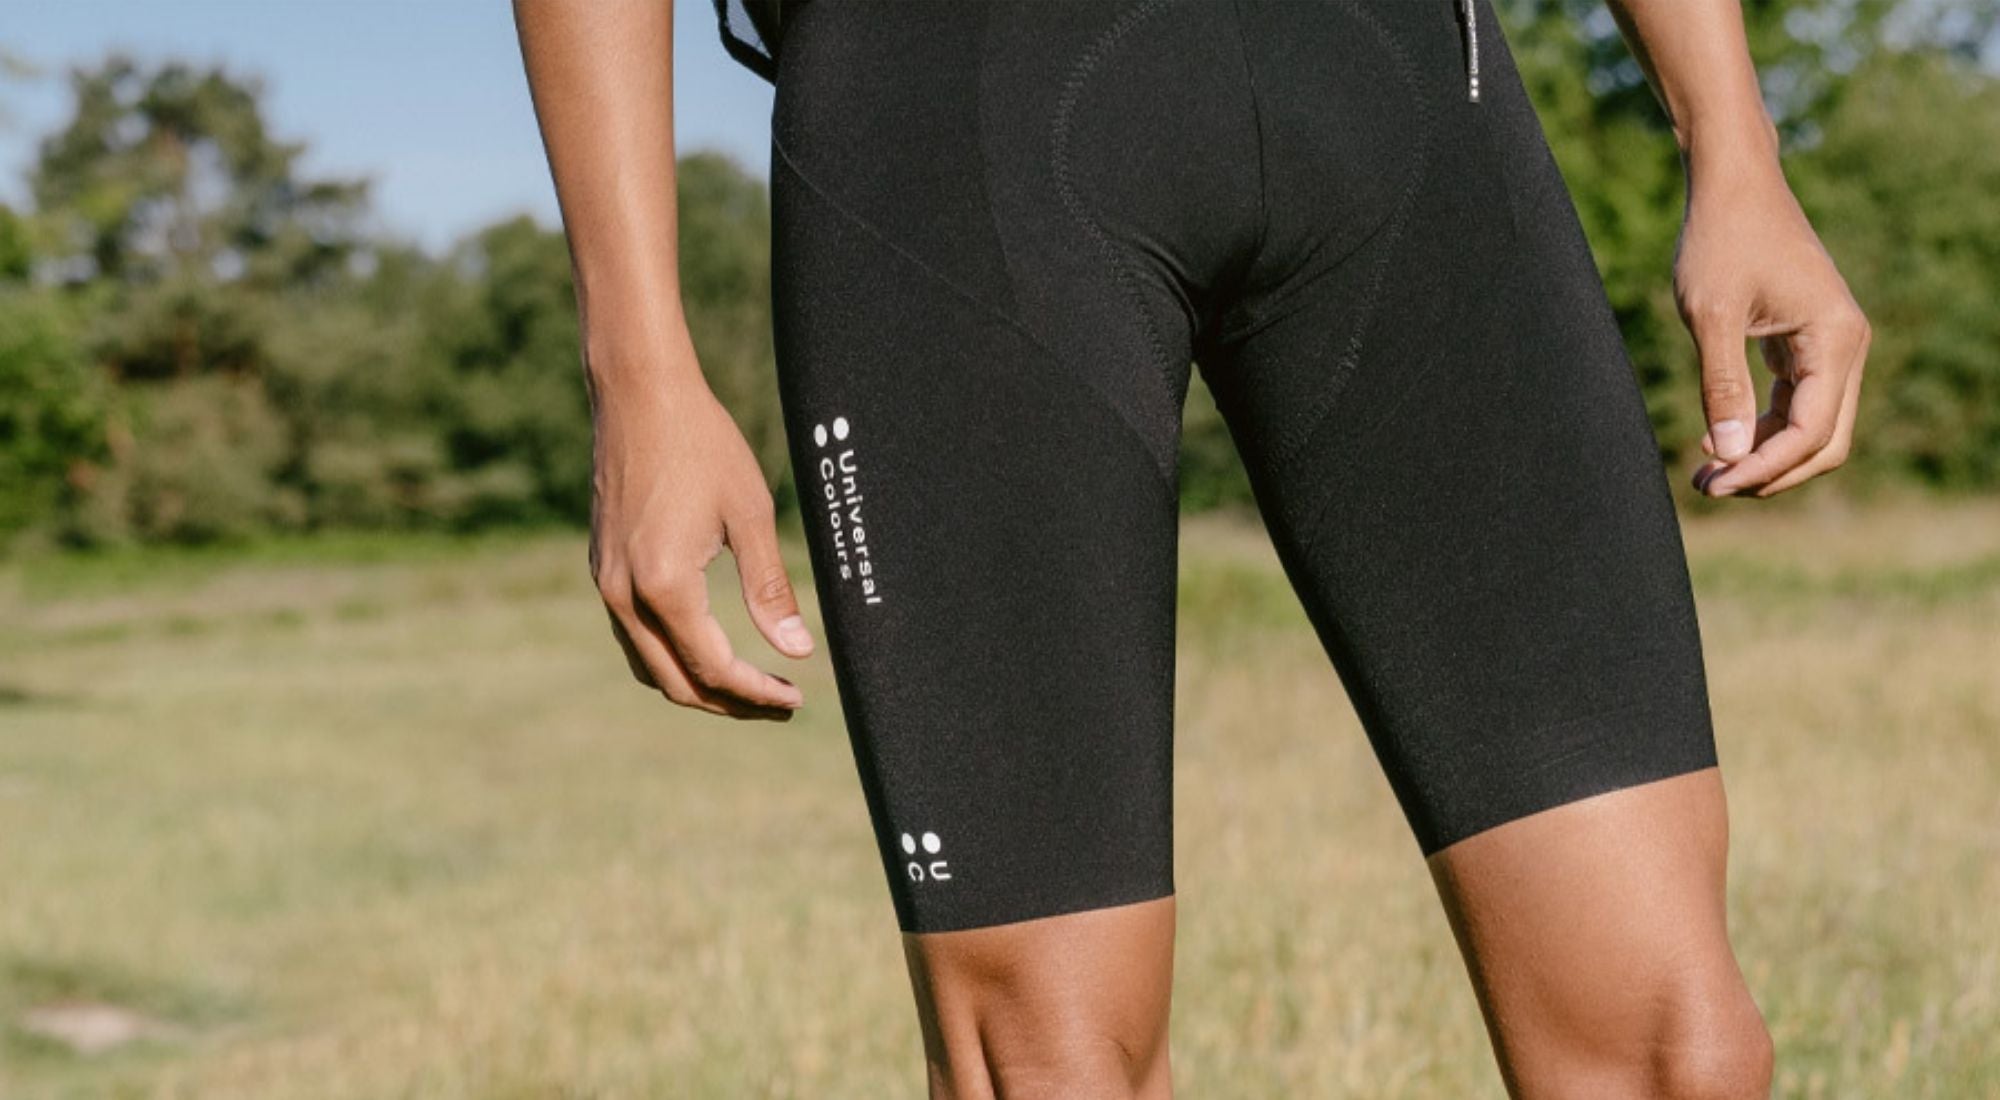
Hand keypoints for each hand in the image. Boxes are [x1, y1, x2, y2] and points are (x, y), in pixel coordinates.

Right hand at [587, 349, 813, 719]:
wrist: (639, 393)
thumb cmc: (702, 443)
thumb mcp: (750, 515)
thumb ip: (771, 590)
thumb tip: (798, 651)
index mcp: (664, 585)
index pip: (714, 668)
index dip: (757, 694)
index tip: (796, 700)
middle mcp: (624, 594)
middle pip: (677, 683)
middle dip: (730, 703)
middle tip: (779, 705)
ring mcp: (607, 582)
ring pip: (649, 666)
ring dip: (697, 685)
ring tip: (748, 687)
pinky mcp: (603, 567)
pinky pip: (634, 636)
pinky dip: (671, 656)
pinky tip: (708, 645)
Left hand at [1674, 152, 1869, 497]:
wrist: (1733, 183)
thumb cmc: (1721, 238)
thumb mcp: (1711, 315)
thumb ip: (1721, 386)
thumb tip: (1726, 454)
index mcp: (1835, 339)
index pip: (1812, 432)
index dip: (1763, 468)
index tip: (1713, 483)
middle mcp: (1846, 345)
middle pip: (1825, 441)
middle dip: (1771, 473)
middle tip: (1708, 487)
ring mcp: (1830, 345)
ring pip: (1811, 427)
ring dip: (1764, 456)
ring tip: (1706, 473)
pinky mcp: (1807, 343)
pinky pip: (1796, 404)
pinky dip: (1763, 429)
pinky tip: (1719, 439)